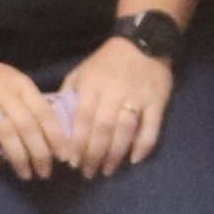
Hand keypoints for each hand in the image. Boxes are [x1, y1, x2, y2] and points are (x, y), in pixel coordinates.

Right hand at [0, 42, 63, 180]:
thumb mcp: (12, 81)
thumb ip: (28, 103)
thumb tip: (48, 133)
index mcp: (20, 85)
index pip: (44, 113)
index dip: (57, 137)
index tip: (65, 157)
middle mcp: (4, 93)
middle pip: (28, 126)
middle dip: (40, 153)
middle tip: (45, 172)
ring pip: (6, 132)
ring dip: (19, 157)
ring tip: (26, 174)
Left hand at [50, 36, 173, 174]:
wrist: (144, 41)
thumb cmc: (108, 61)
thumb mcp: (82, 71)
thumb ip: (69, 93)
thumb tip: (56, 120)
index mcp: (93, 84)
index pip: (83, 117)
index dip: (77, 141)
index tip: (71, 161)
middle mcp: (114, 92)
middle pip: (102, 128)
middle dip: (93, 154)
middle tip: (88, 172)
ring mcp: (138, 97)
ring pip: (125, 130)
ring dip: (115, 154)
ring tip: (107, 170)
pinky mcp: (157, 101)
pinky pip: (151, 127)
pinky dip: (143, 146)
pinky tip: (134, 160)